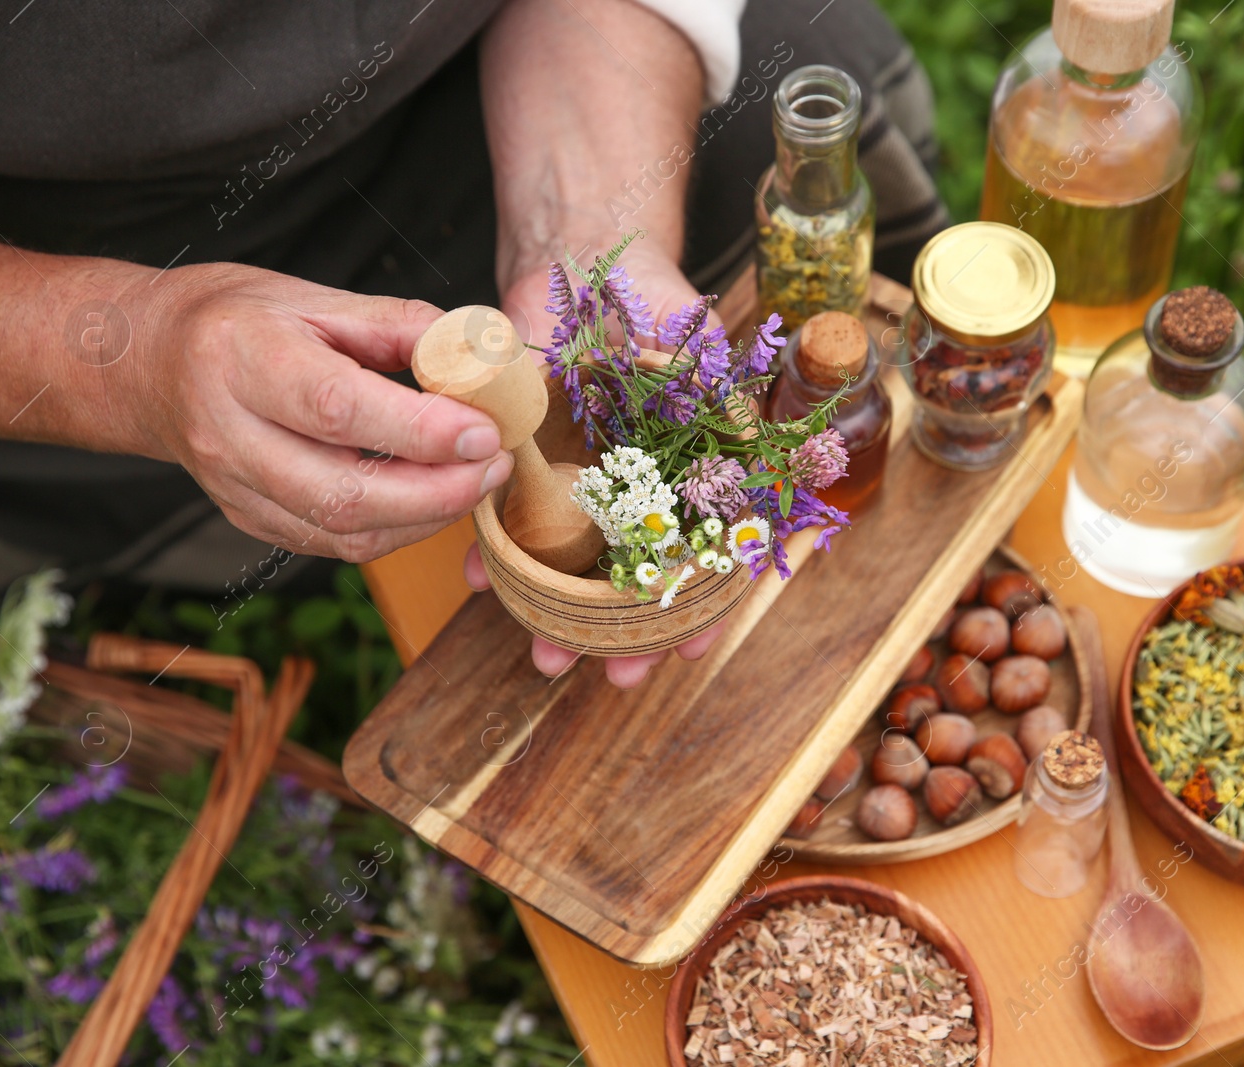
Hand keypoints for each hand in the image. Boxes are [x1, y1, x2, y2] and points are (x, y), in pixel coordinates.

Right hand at [131, 263, 513, 561]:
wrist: (147, 365)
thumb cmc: (236, 321)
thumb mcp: (312, 298)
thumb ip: (397, 325)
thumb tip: (477, 354)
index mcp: (244, 359)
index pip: (339, 408)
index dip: (420, 430)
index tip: (485, 430)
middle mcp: (231, 433)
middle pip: (345, 491)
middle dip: (439, 492)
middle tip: (495, 465)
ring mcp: (235, 487)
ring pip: (343, 531)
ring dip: (425, 518)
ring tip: (475, 482)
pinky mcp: (249, 520)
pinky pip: (333, 544)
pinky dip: (394, 531)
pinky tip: (430, 501)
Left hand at [492, 244, 725, 685]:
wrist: (580, 258)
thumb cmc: (654, 300)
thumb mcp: (699, 346)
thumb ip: (724, 397)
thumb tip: (763, 452)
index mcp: (692, 473)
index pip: (709, 555)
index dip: (703, 608)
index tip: (690, 649)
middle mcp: (641, 489)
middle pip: (640, 581)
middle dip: (628, 636)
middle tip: (612, 676)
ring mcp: (585, 484)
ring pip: (576, 569)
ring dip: (563, 616)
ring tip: (546, 656)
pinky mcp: (529, 468)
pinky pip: (513, 522)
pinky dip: (496, 555)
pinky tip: (480, 579)